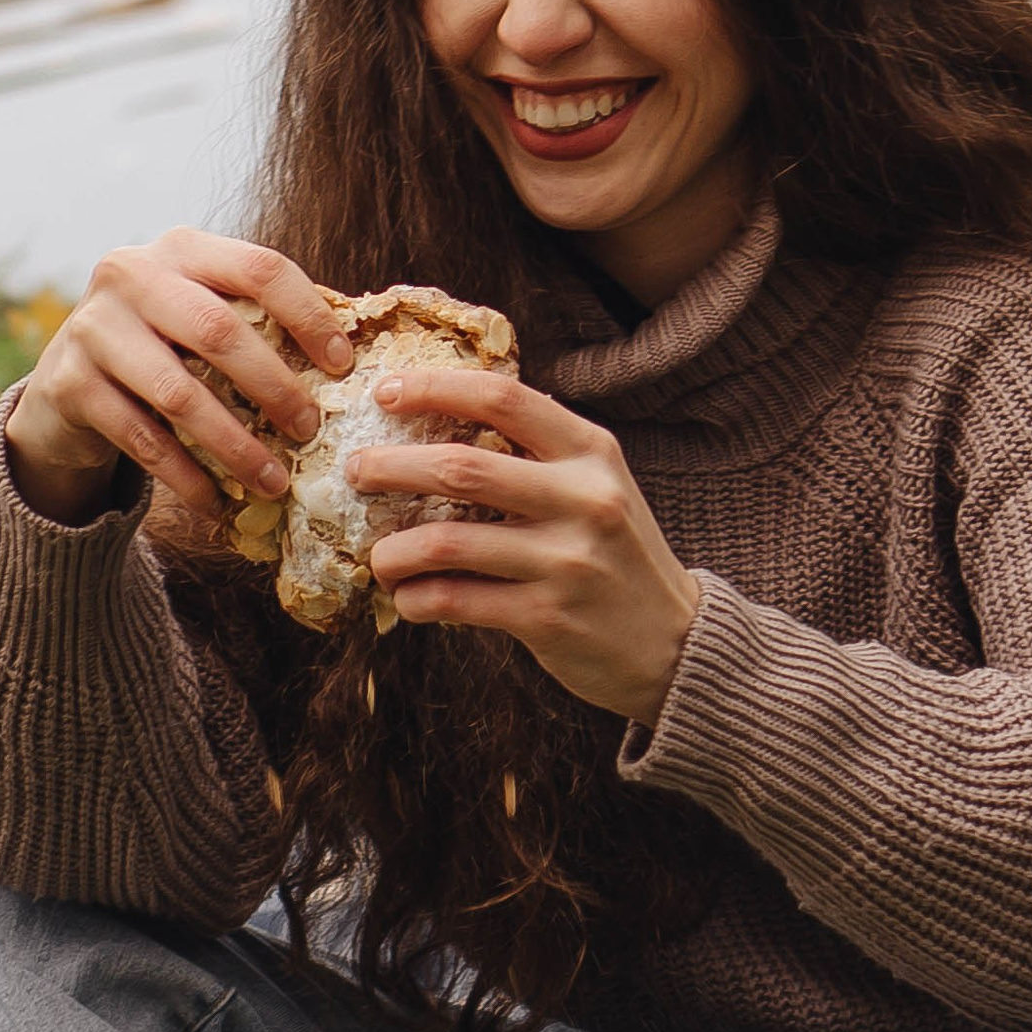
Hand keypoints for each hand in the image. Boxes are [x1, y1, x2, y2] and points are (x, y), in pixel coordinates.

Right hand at [4, 232, 353, 525]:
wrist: (65, 381)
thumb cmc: (162, 345)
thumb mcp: (201, 312)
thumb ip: (259, 317)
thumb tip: (353, 347)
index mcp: (180, 247)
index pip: (259, 267)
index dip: (309, 316)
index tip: (343, 366)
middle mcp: (129, 274)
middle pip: (219, 330)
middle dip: (274, 386)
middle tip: (311, 430)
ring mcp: (92, 328)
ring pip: (179, 393)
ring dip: (234, 445)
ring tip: (273, 482)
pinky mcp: (67, 383)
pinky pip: (141, 438)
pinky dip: (186, 477)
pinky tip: (217, 504)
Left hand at [352, 369, 701, 727]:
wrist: (676, 643)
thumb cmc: (618, 555)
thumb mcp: (599, 487)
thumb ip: (540, 455)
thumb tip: (442, 425)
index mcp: (592, 453)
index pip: (503, 398)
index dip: (435, 388)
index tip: (385, 392)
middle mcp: (583, 499)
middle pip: (461, 465)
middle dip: (391, 466)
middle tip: (355, 470)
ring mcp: (565, 561)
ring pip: (446, 541)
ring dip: (393, 550)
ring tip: (377, 556)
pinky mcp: (547, 618)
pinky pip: (455, 601)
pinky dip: (417, 600)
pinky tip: (408, 599)